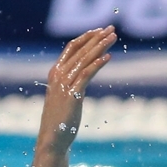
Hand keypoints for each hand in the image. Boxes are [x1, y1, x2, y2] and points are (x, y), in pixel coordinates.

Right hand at [39, 26, 116, 150]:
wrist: (52, 138)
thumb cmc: (60, 119)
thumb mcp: (65, 96)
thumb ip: (71, 83)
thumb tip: (83, 75)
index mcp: (55, 73)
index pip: (71, 48)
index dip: (86, 37)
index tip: (100, 30)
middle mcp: (59, 75)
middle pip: (81, 50)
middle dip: (97, 38)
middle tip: (112, 29)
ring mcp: (65, 84)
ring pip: (85, 59)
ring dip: (100, 47)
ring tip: (113, 37)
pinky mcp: (73, 94)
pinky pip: (87, 75)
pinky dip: (98, 64)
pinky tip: (109, 57)